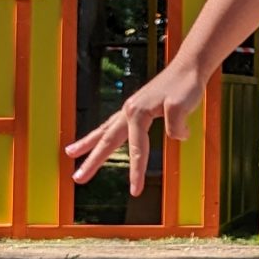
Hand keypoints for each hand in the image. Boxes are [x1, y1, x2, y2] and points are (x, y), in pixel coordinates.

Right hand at [65, 58, 207, 190]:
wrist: (189, 67)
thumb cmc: (186, 85)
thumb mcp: (182, 105)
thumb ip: (175, 125)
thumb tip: (176, 137)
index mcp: (138, 113)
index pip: (137, 149)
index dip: (136, 171)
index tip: (135, 191)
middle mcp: (129, 111)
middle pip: (107, 140)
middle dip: (92, 161)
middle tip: (77, 178)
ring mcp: (131, 108)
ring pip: (104, 130)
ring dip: (88, 144)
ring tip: (70, 153)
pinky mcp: (137, 107)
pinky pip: (114, 125)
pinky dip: (103, 134)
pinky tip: (101, 140)